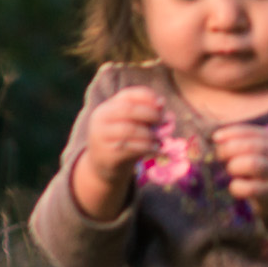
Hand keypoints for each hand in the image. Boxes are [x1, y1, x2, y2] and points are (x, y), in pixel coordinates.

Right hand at [73, 86, 164, 219]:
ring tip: (161, 139)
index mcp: (106, 109)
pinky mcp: (107, 156)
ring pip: (132, 130)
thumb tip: (163, 106)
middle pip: (131, 111)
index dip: (148, 99)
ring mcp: (101, 139)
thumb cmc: (121, 141)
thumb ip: (141, 111)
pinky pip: (131, 148)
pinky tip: (157, 150)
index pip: (129, 96)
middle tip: (166, 122)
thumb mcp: (127, 123)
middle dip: (152, 115)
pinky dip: (148, 147)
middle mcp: (101, 121)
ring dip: (151, 134)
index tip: (162, 105)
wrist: (101, 170)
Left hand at [213, 123, 267, 234]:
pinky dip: (237, 186)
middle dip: (230, 149)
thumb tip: (217, 139)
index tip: (215, 138)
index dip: (232, 133)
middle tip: (220, 156)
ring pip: (253, 164)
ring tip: (231, 170)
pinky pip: (251, 188)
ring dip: (235, 166)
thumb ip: (246, 143)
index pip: (252, 132)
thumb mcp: (265, 151)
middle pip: (252, 146)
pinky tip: (235, 185)